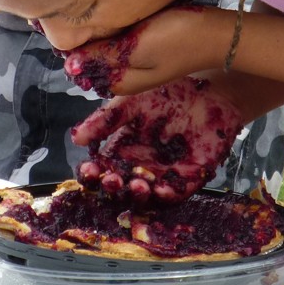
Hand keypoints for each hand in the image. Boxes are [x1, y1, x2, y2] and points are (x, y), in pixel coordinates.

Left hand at [63, 6, 230, 96]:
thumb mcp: (136, 49)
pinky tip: (109, 11)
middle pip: (91, 57)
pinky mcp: (143, 46)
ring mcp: (133, 61)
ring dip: (96, 31)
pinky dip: (112, 27)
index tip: (66, 21)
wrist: (216, 32)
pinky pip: (118, 38)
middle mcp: (123, 75)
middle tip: (75, 10)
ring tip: (87, 6)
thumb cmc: (177, 40)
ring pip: (103, 46)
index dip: (72, 45)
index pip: (80, 66)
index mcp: (118, 82)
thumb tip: (68, 65)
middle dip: (83, 38)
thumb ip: (103, 57)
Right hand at [72, 76, 242, 202]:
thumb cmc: (166, 92)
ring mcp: (164, 174)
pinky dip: (167, 195)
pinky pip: (176, 193)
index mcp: (122, 149)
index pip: (101, 168)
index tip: (89, 169)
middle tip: (111, 180)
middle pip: (120, 187)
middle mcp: (140, 166)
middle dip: (113, 187)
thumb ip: (104, 120)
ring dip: (138, 195)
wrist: (208, 89)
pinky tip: (160, 189)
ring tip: (136, 184)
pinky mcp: (190, 177)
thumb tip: (76, 138)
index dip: (92, 173)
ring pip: (146, 195)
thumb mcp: (130, 103)